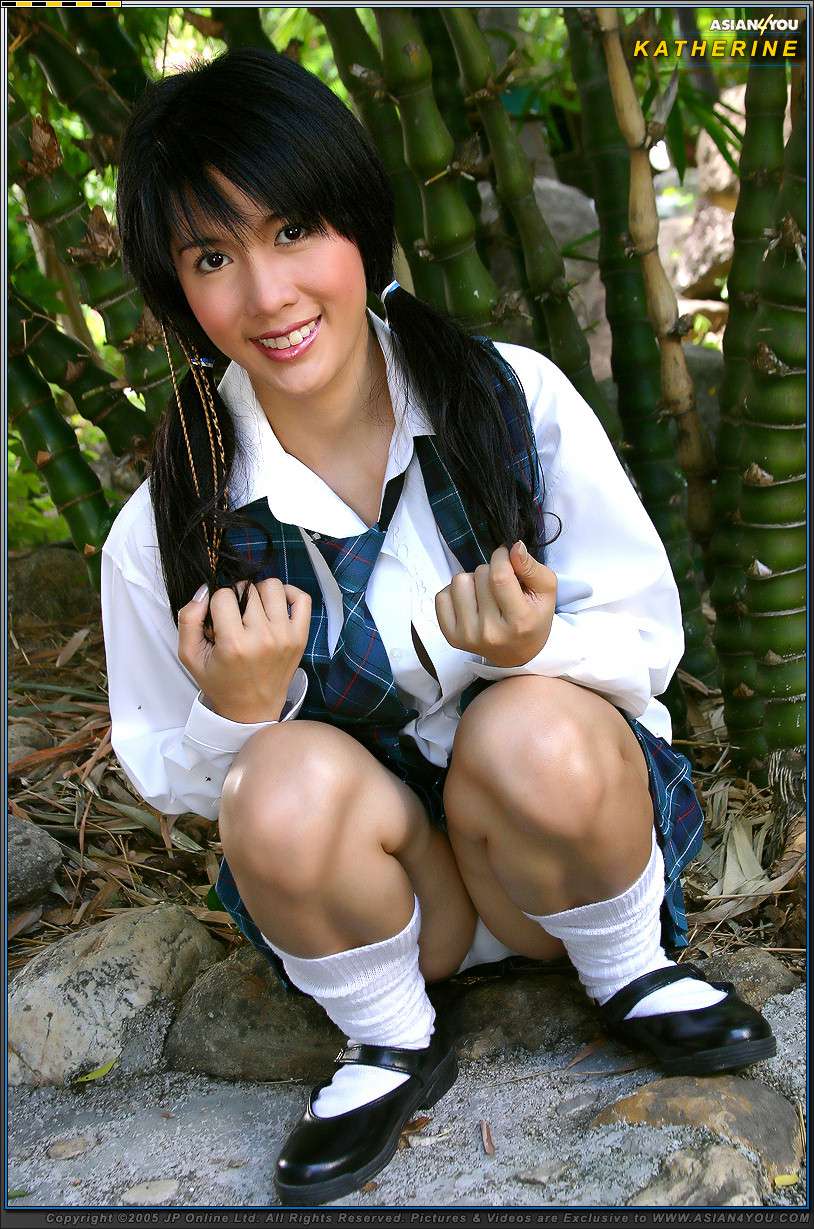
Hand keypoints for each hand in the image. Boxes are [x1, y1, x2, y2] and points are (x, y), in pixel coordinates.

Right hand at [178, 579, 310, 723]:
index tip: (217, 618)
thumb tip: (204, 591)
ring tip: (253, 609)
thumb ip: (188, 620)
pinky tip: (274, 605)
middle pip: (247, 588)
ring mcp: (285, 636)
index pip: (223, 596)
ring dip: (259, 592)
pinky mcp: (300, 636)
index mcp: (234, 644)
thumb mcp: (191, 657)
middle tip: (234, 617)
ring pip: (272, 586)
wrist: (252, 710)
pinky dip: (288, 593)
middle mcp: (263, 638)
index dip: (215, 602)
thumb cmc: (221, 683)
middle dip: (236, 597)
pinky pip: (302, 598)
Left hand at [435, 541, 555, 667]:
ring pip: (459, 581)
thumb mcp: (545, 592)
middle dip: (489, 571)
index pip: (500, 576)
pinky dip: (455, 593)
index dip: (500, 557)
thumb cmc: (533, 617)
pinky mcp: (451, 636)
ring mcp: (467, 635)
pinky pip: (442, 596)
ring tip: (484, 594)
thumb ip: (531, 567)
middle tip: (499, 586)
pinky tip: (470, 602)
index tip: (504, 556)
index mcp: (519, 621)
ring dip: (472, 580)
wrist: (518, 654)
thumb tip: (513, 546)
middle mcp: (490, 631)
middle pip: (479, 575)